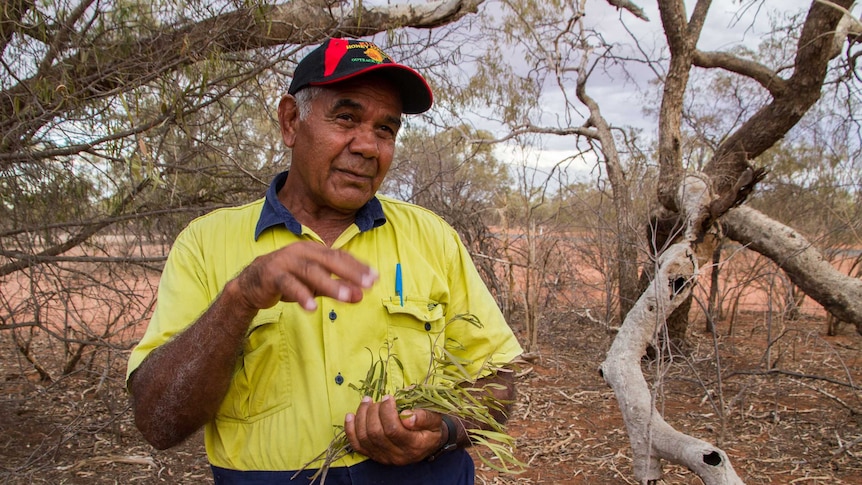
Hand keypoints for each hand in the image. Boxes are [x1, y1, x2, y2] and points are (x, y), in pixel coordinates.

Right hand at [232, 241, 377, 310]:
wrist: (251, 284)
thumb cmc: (287, 280)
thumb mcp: (314, 285)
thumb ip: (336, 289)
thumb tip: (360, 296)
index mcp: (314, 250)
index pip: (340, 256)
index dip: (358, 266)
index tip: (375, 278)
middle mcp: (301, 251)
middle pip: (329, 260)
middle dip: (350, 272)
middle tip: (368, 285)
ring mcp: (286, 261)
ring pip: (311, 271)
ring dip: (330, 284)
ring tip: (346, 297)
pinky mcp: (272, 274)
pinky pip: (289, 284)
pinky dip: (301, 295)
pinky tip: (312, 307)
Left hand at [344, 395, 445, 465]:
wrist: (428, 444)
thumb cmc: (431, 428)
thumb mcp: (434, 420)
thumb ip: (423, 417)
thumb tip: (406, 416)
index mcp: (413, 446)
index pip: (393, 430)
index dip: (387, 411)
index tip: (389, 397)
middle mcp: (396, 455)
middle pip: (376, 433)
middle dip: (374, 412)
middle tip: (379, 400)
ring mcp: (383, 457)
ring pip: (364, 438)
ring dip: (362, 416)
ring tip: (367, 401)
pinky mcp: (374, 455)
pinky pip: (357, 445)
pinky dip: (350, 430)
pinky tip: (351, 415)